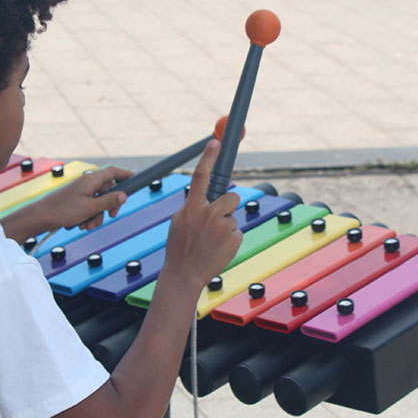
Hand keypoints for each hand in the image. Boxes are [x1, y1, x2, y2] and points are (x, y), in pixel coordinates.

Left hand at [40, 166, 131, 230]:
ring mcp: (82, 192)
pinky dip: (89, 216)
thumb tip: (123, 195)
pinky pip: (90, 207)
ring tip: (87, 224)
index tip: (136, 177)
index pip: (113, 172)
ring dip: (97, 215)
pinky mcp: (77, 200)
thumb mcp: (90, 208)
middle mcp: (87, 183)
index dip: (126, 174)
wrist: (42, 217)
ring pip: (99, 202)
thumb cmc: (63, 210)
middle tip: (111, 215)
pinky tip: (81, 223)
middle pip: (108, 190)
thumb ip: (109, 201)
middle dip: (109, 205)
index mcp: (92, 180)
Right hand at [162, 140, 241, 288]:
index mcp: (192, 207)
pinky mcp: (233, 238)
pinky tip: (218, 250)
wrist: (184, 274)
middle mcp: (208, 214)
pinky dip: (230, 241)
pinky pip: (237, 233)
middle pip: (231, 198)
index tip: (215, 142)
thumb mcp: (180, 223)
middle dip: (228, 206)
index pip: (200, 176)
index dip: (208, 158)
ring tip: (212, 242)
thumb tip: (205, 198)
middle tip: (218, 221)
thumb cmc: (180, 249)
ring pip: (233, 218)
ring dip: (227, 227)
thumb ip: (193, 208)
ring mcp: (222, 226)